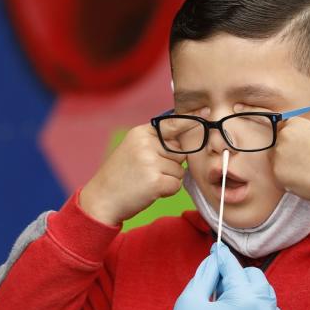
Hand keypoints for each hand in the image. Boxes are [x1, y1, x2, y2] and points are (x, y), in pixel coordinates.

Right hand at [79, 113, 203, 225]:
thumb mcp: (133, 150)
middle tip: (147, 172)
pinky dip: (167, 191)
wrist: (101, 199)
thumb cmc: (120, 176)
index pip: (174, 123)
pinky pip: (176, 184)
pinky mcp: (155, 181)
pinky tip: (149, 191)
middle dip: (172, 164)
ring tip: (146, 182)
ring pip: (180, 170)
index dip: (193, 119)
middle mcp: (146, 144)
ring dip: (168, 179)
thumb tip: (185, 142)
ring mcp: (150, 162)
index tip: (208, 110)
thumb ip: (155, 142)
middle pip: (181, 151)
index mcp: (141, 133)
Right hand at [170, 243, 280, 309]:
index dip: (221, 257)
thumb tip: (215, 260)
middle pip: (255, 277)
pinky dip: (257, 306)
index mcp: (245, 299)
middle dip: (237, 274)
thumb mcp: (190, 301)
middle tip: (216, 283)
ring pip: (265, 293)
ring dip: (248, 289)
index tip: (215, 249)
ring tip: (225, 300)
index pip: (233, 267)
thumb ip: (205, 275)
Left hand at [271, 116, 309, 210]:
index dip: (291, 139)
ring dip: (285, 165)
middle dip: (286, 152)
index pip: (284, 128)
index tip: (297, 148)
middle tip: (302, 162)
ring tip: (306, 171)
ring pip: (276, 159)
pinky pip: (277, 174)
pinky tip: (303, 179)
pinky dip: (286, 178)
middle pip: (277, 143)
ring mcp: (279, 153)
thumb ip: (304, 136)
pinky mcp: (276, 171)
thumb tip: (294, 143)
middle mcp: (285, 135)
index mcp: (297, 123)